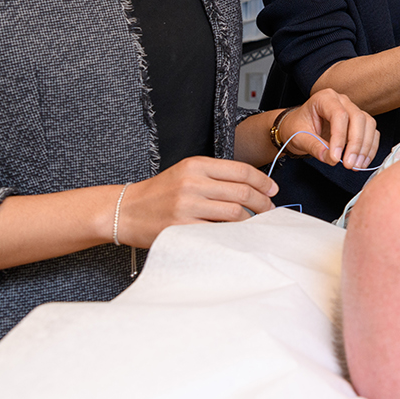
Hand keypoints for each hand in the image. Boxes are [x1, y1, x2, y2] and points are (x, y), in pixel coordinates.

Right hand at [114, 156, 277, 247]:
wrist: (126, 211)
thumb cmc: (160, 193)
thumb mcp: (186, 173)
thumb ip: (215, 176)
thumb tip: (252, 186)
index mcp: (196, 165)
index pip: (240, 170)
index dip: (263, 181)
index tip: (273, 189)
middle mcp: (192, 182)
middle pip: (242, 191)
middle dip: (263, 202)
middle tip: (270, 209)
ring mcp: (187, 205)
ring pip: (234, 212)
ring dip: (251, 219)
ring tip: (256, 222)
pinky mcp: (182, 227)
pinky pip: (218, 230)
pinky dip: (233, 232)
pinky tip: (238, 233)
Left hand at [279, 90, 379, 169]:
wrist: (297, 126)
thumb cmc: (296, 127)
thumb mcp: (299, 137)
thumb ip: (314, 147)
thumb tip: (332, 159)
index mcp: (325, 98)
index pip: (339, 115)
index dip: (340, 137)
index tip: (336, 158)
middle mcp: (342, 101)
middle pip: (358, 118)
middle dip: (356, 144)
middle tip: (348, 164)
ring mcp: (352, 109)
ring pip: (368, 125)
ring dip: (365, 147)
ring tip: (356, 166)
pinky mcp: (359, 122)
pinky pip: (371, 132)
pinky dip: (369, 148)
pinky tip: (362, 162)